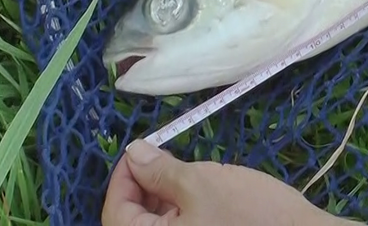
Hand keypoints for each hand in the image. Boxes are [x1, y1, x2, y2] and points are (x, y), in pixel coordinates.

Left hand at [101, 139, 359, 225]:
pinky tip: (202, 195)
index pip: (117, 212)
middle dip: (144, 188)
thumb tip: (133, 152)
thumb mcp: (201, 182)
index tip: (140, 149)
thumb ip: (161, 170)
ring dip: (165, 200)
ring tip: (186, 174)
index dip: (123, 177)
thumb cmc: (250, 214)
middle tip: (164, 157)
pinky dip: (183, 213)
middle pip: (135, 222)